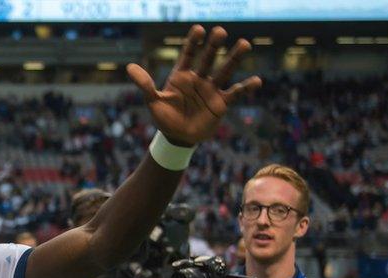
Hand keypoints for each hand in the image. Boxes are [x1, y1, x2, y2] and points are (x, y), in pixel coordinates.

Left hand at [126, 25, 261, 145]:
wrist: (177, 138)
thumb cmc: (164, 118)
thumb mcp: (153, 102)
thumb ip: (145, 85)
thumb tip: (130, 67)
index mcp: (181, 76)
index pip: (187, 54)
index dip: (192, 43)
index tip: (198, 29)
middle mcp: (198, 79)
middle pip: (208, 58)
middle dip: (214, 46)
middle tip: (220, 32)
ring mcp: (211, 89)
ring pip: (225, 70)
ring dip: (234, 58)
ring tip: (244, 44)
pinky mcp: (221, 103)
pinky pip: (235, 93)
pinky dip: (246, 87)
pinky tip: (257, 80)